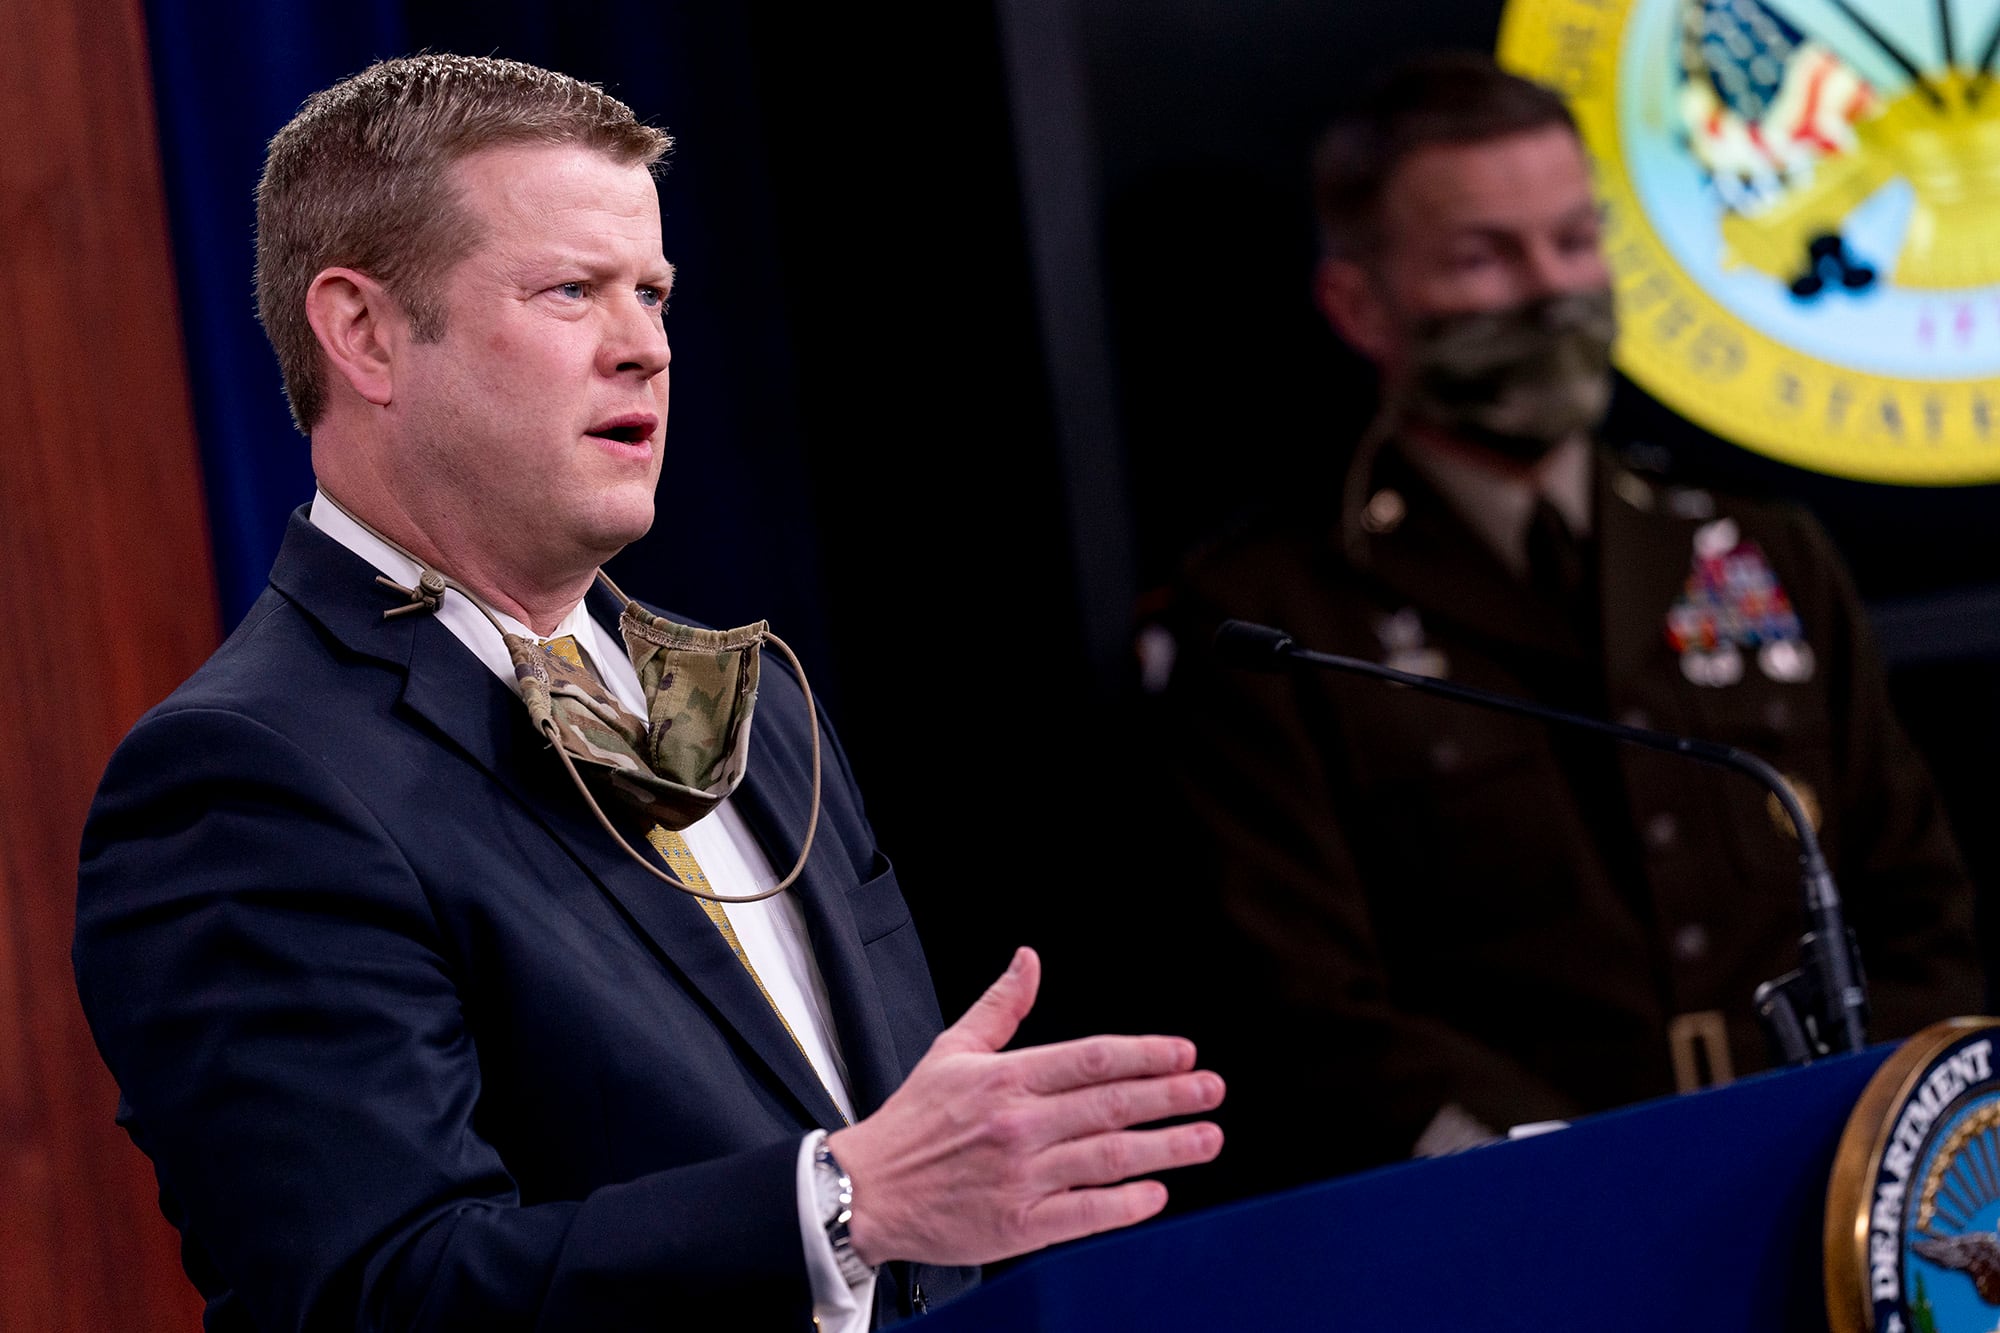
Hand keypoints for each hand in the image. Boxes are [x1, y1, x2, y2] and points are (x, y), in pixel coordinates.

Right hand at [825, 945, 1224, 1267]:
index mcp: (1006, 1079)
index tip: (1185, 1053)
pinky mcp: (1019, 1225)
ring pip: (1110, 1157)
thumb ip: (1001, 1006)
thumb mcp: (952, 1050)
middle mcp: (1019, 1125)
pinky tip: (1158, 1194)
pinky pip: (1086, 1213)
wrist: (865, 1192)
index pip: (1091, 1059)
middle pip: (1112, 1105)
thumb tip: (1029, 959)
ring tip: (1207, 1137)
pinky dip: (1127, 1204)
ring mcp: (1022, 1177)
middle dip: (1172, 1097)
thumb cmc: (913, 1122)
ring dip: (1167, 1148)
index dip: (1145, 1055)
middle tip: (1213, 1090)